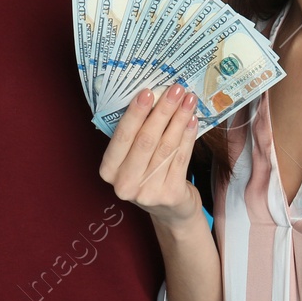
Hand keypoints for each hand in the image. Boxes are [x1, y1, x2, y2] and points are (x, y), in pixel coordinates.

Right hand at [98, 84, 201, 230]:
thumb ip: (136, 134)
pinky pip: (181, 158)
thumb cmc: (148, 174)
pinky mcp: (170, 194)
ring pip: (166, 146)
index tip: (148, 91)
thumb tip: (153, 96)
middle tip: (176, 89)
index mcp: (109, 170)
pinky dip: (188, 136)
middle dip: (163, 111)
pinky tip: (193, 120)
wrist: (169, 211)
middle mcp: (124, 184)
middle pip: (146, 140)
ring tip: (189, 100)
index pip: (122, 137)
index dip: (135, 113)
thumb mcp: (132, 158)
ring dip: (179, 119)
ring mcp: (147, 192)